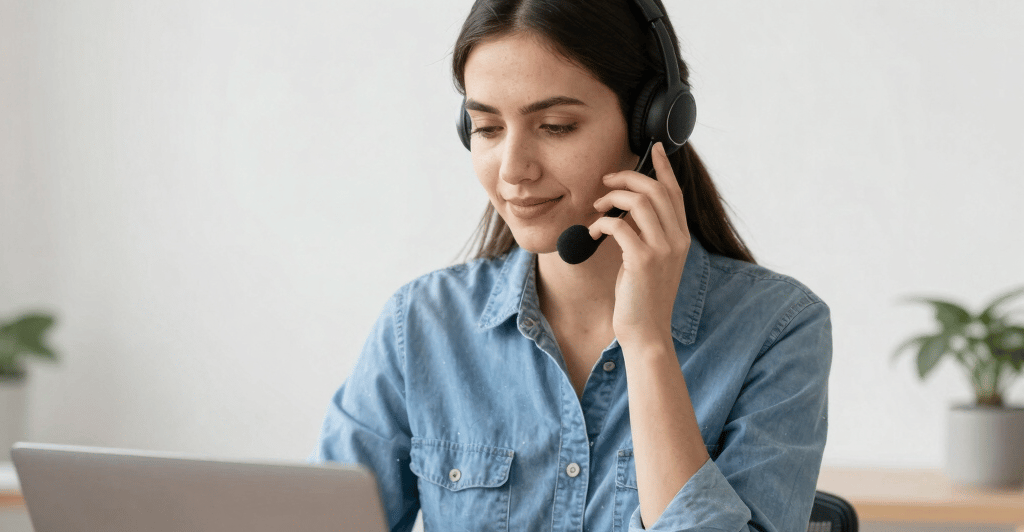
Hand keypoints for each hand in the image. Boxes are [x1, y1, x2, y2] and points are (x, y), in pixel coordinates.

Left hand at [589, 142, 690, 350]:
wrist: (647, 333)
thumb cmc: (642, 297)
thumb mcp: (652, 261)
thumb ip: (648, 235)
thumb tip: (626, 210)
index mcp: (681, 237)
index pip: (675, 192)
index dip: (664, 167)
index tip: (655, 147)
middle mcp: (677, 240)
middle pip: (655, 189)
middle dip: (627, 178)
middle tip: (605, 182)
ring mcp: (662, 250)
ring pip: (639, 202)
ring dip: (612, 199)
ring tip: (596, 208)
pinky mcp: (643, 261)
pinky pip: (619, 226)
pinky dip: (601, 223)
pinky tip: (592, 234)